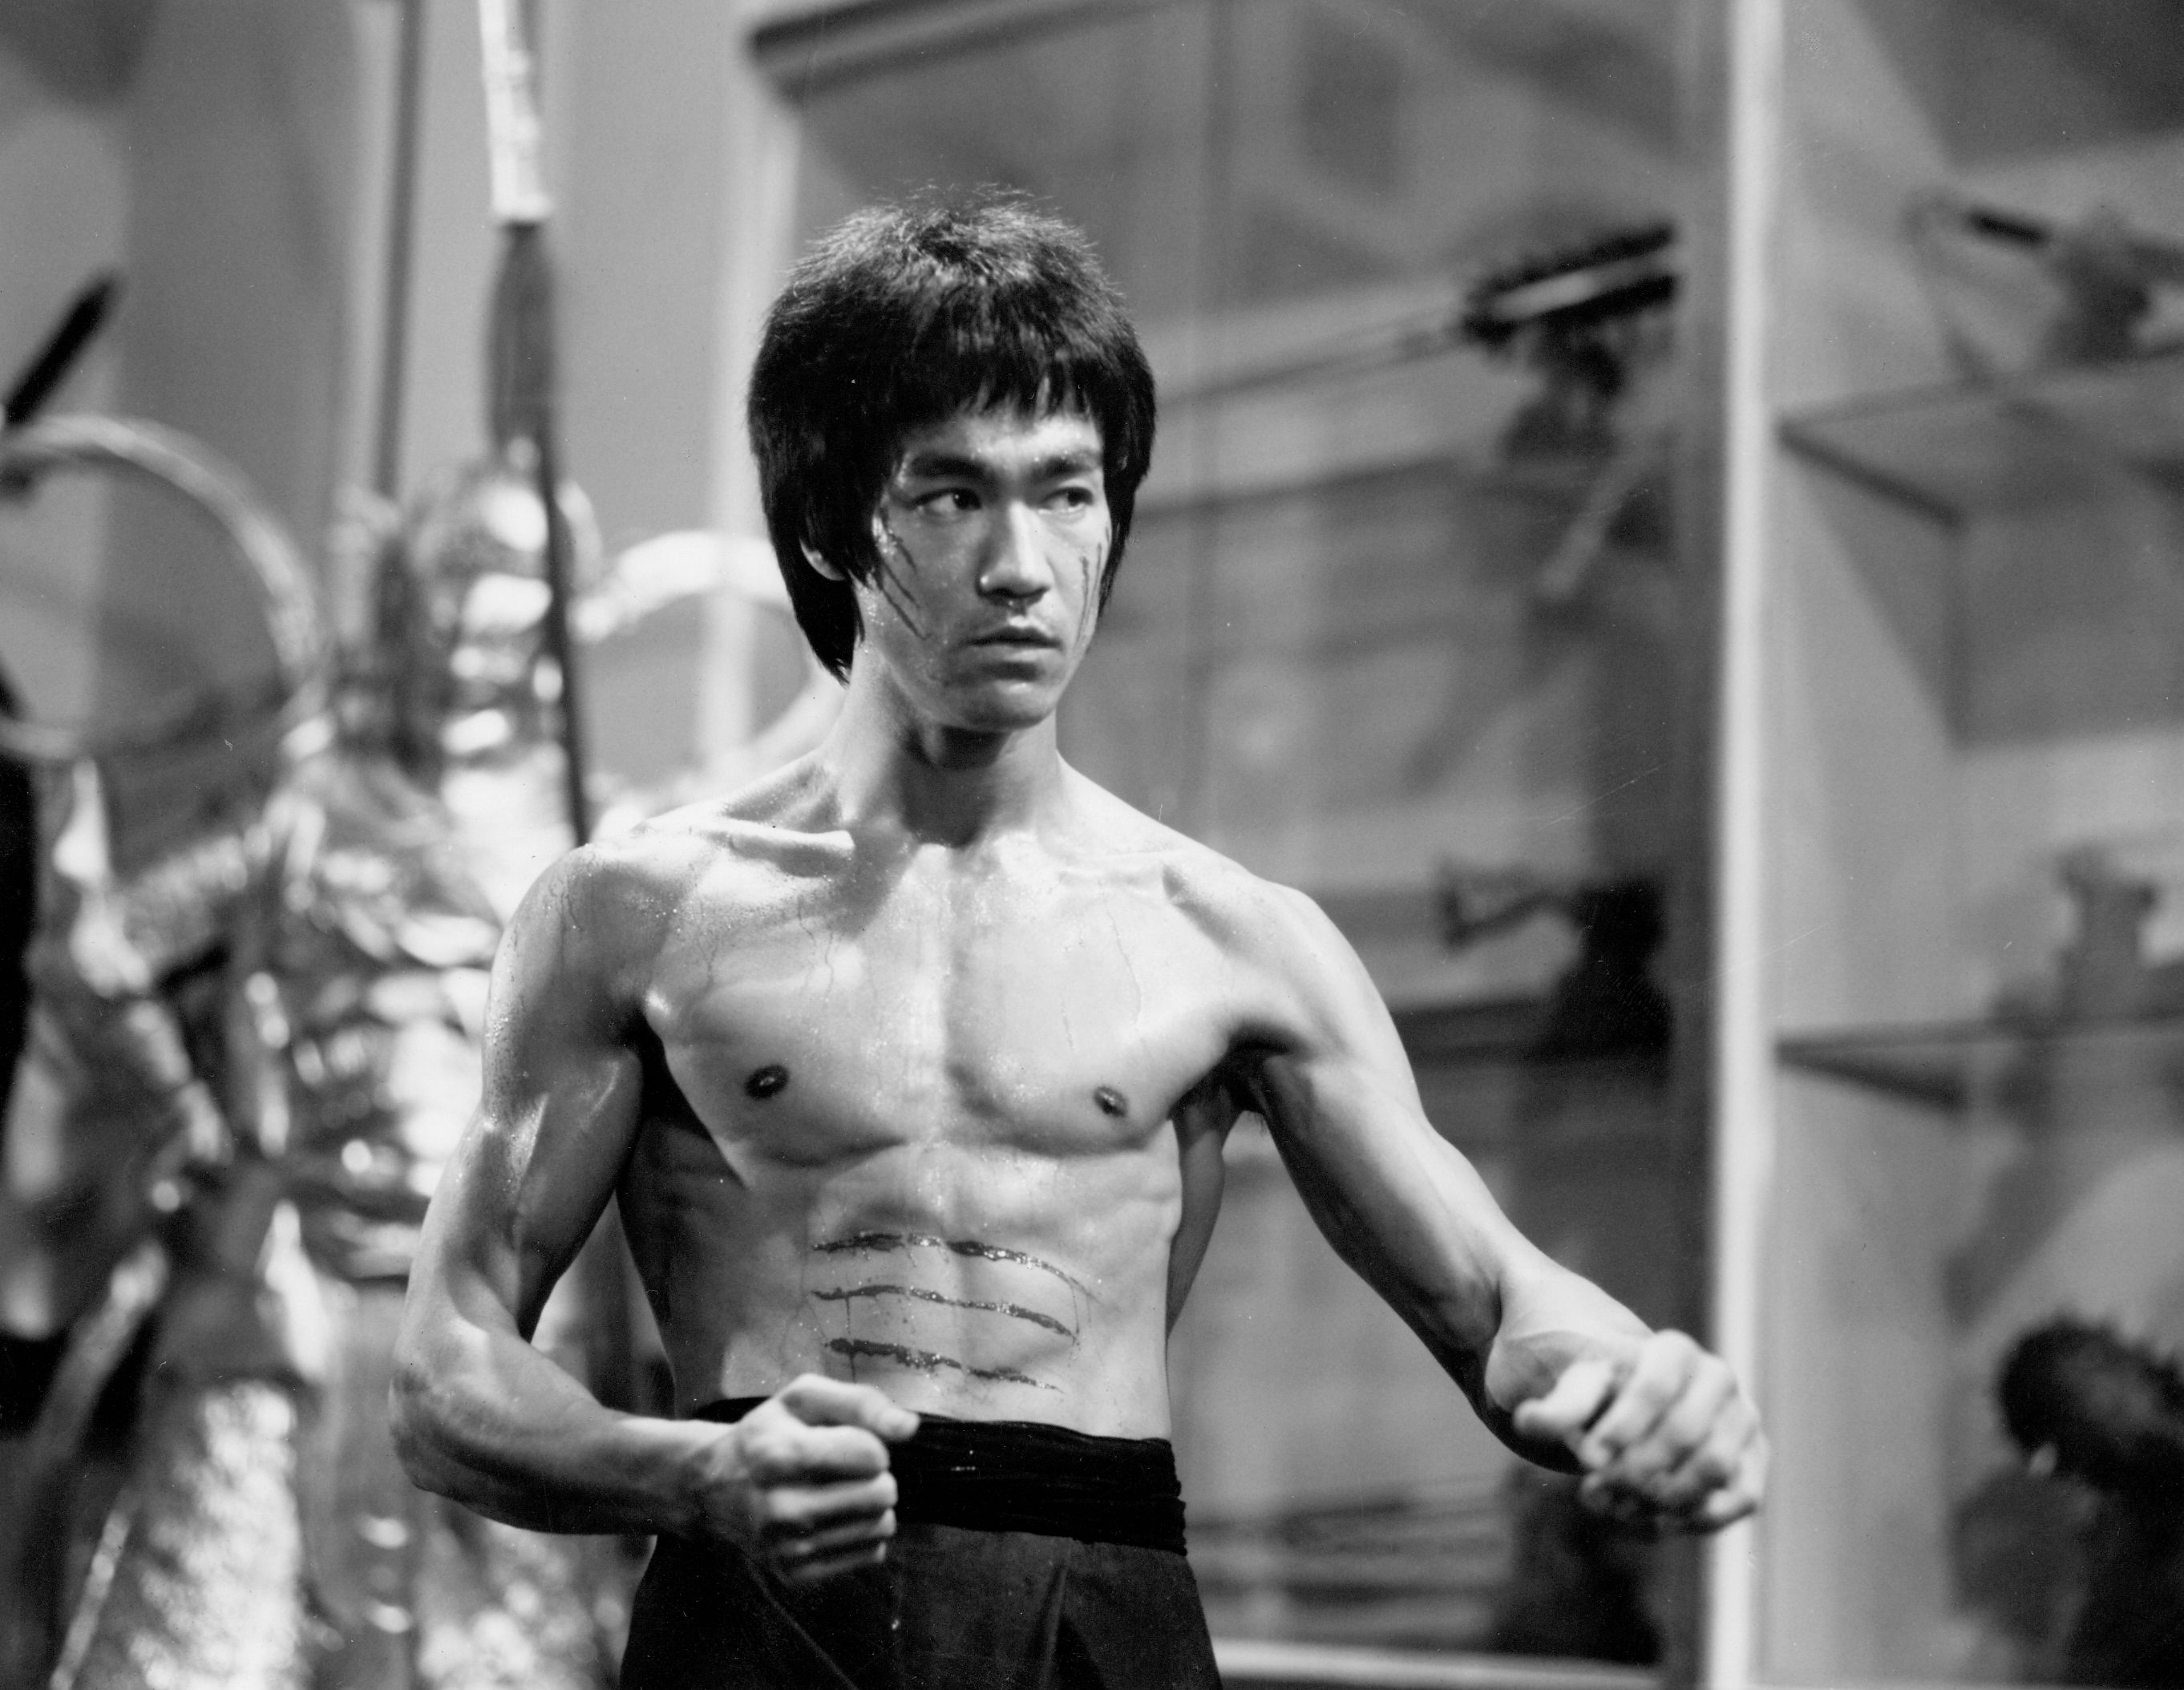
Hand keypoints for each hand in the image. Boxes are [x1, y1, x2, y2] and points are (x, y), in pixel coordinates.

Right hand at [692, 1374, 919, 1583]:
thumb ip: (861, 1402)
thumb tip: (910, 1428)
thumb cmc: (769, 1433)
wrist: (715, 1486)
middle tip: (850, 1470)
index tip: (849, 1441)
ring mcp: (786, 1548)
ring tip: (844, 1492)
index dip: (871, 1443)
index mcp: (779, 1456)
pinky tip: (837, 1518)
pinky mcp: (796, 1576)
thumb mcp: (804, 1397)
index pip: (870, 1455)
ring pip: (881, 1527)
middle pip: (880, 1494)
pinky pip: (870, 1555)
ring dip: (874, 1506)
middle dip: (877, 1476)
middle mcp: (779, 1508)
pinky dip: (864, 1534)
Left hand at [1513, 1330, 1764, 1533]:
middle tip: (1594, 1491)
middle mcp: (1717, 1380)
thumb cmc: (1591, 1384)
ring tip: (1614, 1507)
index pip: (1655, 1388)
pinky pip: (1738, 1500)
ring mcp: (1740, 1421)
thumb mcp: (1564, 1383)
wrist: (1619, 1395)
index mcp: (1674, 1349)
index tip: (1587, 1458)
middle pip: (1686, 1435)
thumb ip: (1557, 1404)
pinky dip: (1694, 1518)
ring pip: (1714, 1469)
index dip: (1621, 1429)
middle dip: (1636, 1472)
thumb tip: (1532, 1422)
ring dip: (1663, 1499)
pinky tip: (1647, 1523)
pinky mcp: (1749, 1463)